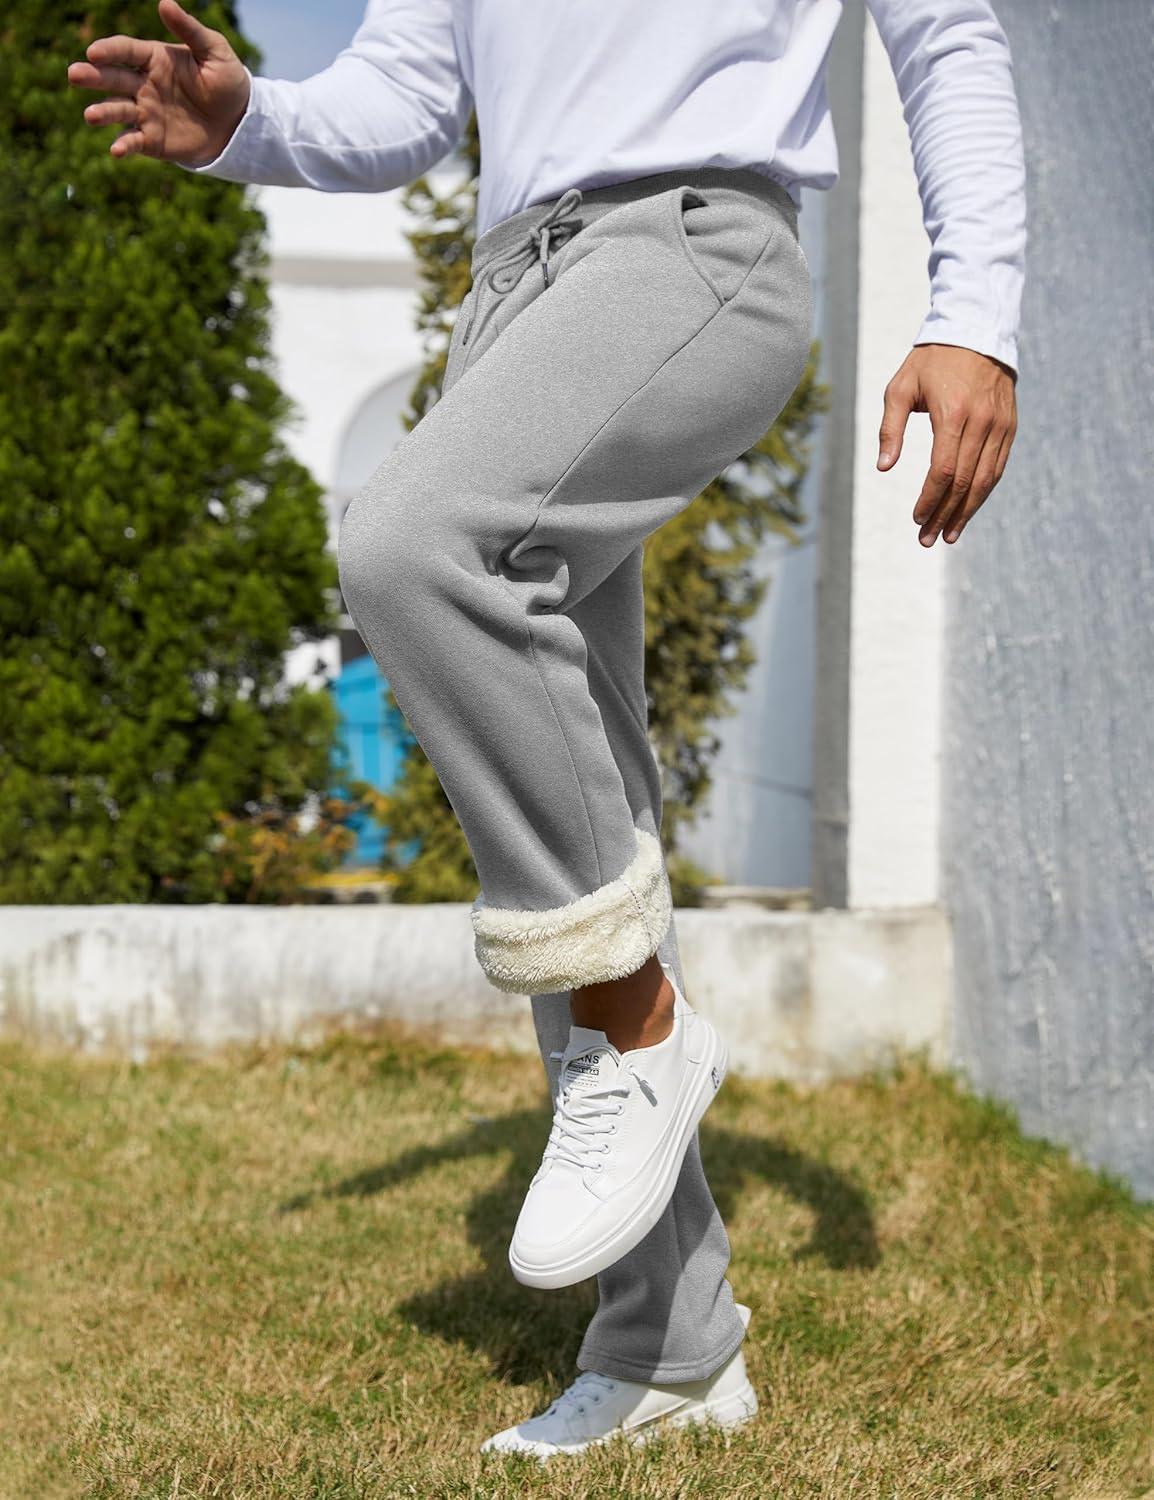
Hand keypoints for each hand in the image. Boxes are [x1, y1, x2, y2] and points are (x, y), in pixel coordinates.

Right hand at [67, 0, 249, 165]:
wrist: (239, 123)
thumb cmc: (227, 82)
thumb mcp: (214, 51)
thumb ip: (189, 30)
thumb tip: (164, 2)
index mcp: (154, 59)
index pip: (126, 51)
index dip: (109, 51)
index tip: (94, 52)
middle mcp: (144, 84)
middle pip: (113, 78)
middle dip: (93, 77)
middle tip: (74, 75)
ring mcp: (146, 112)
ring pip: (118, 110)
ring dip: (103, 112)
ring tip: (90, 116)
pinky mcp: (153, 139)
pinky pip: (134, 141)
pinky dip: (124, 145)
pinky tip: (116, 150)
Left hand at [877, 343, 1017, 546]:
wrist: (976, 331)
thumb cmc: (930, 362)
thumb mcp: (900, 388)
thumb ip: (890, 428)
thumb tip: (883, 467)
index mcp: (953, 414)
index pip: (944, 470)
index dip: (930, 500)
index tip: (916, 519)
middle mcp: (981, 422)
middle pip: (964, 482)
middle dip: (945, 515)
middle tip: (927, 539)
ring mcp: (1000, 425)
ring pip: (985, 480)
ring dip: (966, 512)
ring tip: (948, 535)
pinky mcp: (1010, 426)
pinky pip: (998, 467)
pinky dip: (983, 492)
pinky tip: (968, 510)